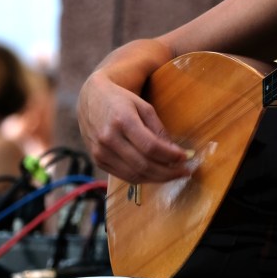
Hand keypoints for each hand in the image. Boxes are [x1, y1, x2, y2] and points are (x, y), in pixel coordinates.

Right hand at [77, 67, 191, 182]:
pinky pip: (124, 176)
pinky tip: (156, 174)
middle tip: (184, 172)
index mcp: (122, 120)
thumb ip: (158, 129)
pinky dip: (143, 178)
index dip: (170, 156)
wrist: (91, 99)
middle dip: (168, 172)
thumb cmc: (121, 100)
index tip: (185, 157)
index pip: (150, 147)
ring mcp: (100, 151)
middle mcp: (108, 138)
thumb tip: (175, 153)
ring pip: (134, 175)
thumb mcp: (143, 106)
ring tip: (173, 174)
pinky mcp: (97, 160)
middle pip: (143, 165)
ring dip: (157, 179)